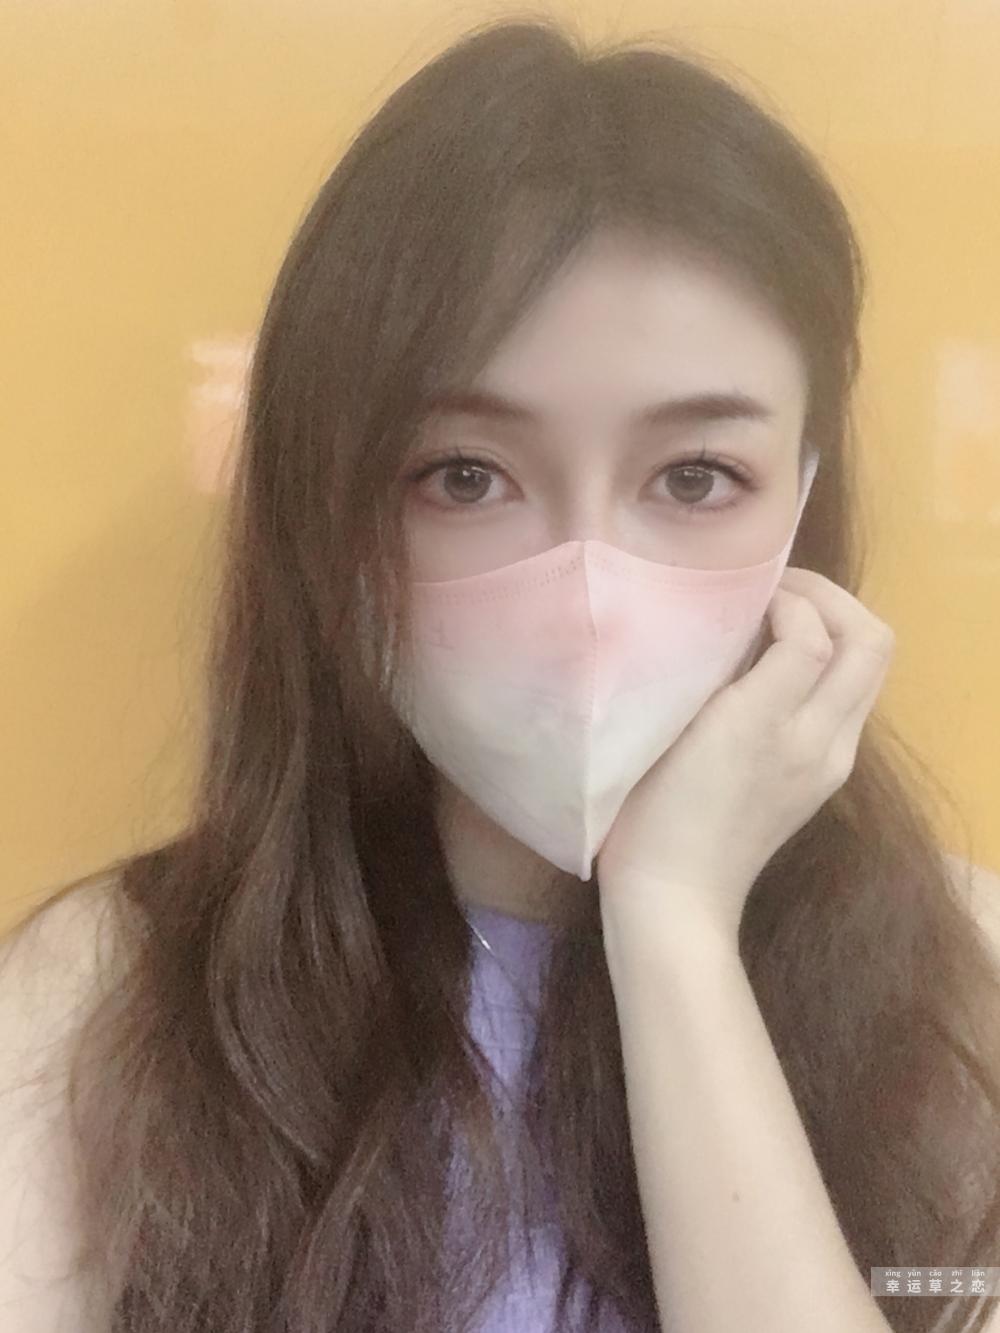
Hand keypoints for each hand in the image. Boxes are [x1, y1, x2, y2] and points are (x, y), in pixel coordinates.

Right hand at [595, 567, 895, 943]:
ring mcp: (829, 762)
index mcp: (775, 727)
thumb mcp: (679, 729)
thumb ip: (723, 670)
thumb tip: (750, 619)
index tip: (742, 595)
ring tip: (778, 622)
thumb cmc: (651, 811)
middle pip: (871, 644)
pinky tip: (775, 671)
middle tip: (777, 592)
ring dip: (835, 631)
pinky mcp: (825, 776)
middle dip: (831, 601)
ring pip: (868, 670)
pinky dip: (826, 666)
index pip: (814, 635)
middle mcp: (821, 742)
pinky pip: (848, 699)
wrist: (673, 897)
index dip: (785, 599)